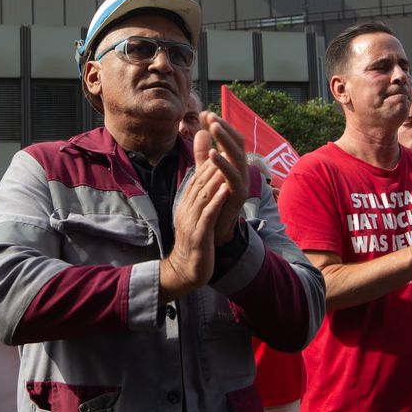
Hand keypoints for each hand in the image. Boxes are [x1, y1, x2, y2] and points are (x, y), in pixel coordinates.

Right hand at [160, 131, 232, 300]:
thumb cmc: (195, 241)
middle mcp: (187, 209)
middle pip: (200, 180)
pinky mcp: (199, 236)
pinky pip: (208, 215)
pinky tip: (227, 189)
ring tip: (226, 158)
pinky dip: (217, 201)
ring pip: (204, 195)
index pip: (198, 176)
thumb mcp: (197, 214)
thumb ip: (203, 194)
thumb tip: (207, 177)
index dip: (208, 156)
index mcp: (187, 203)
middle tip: (222, 140)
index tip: (218, 141)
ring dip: (215, 176)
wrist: (185, 271)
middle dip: (212, 160)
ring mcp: (191, 222)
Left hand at [197, 112, 249, 245]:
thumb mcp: (205, 172)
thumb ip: (203, 153)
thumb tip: (201, 131)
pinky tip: (212, 154)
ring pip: (238, 156)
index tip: (205, 113)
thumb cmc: (212, 199)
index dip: (221, 125)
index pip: (231, 138)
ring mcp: (243, 181)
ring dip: (225, 140)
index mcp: (235, 163)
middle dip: (225, 128)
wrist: (214, 229)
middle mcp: (242, 169)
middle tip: (211, 116)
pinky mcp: (240, 194)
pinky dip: (223, 163)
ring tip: (213, 127)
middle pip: (238, 143)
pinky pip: (233, 176)